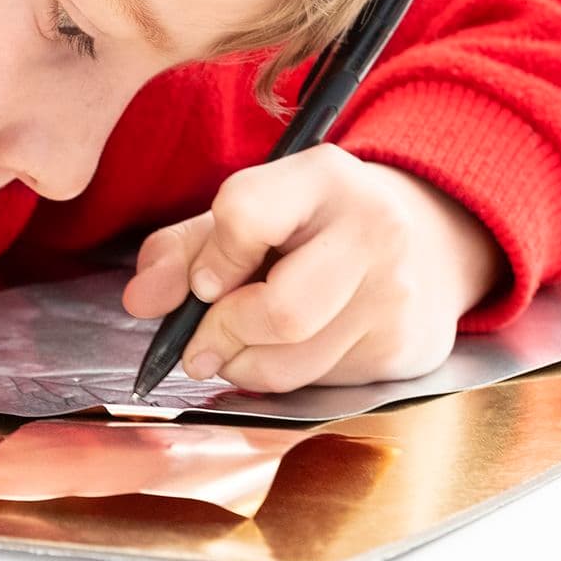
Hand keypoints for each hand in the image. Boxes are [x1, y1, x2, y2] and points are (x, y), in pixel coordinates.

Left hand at [121, 145, 504, 391]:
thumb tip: (139, 301)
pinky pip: (319, 385)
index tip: (204, 282)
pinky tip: (283, 351)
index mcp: (323, 176)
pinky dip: (281, 378)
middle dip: (221, 335)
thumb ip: (180, 251)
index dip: (210, 260)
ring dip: (242, 367)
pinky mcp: (406, 346)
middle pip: (278, 310)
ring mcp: (397, 292)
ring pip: (293, 362)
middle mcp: (374, 228)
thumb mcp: (243, 213)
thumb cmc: (308, 225)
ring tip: (233, 348)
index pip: (245, 214)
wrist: (422, 239)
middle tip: (198, 342)